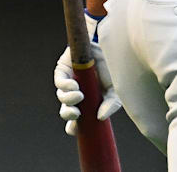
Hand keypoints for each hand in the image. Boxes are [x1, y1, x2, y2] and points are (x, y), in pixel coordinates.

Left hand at [52, 12, 121, 134]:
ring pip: (62, 97)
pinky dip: (66, 86)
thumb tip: (100, 118)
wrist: (111, 46)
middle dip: (68, 114)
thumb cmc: (115, 69)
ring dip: (68, 100)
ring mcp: (69, 82)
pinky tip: (74, 87)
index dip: (73, 127)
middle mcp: (77, 93)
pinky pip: (60, 82)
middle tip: (75, 114)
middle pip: (66, 110)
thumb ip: (110, 105)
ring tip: (78, 96)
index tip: (76, 130)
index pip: (76, 119)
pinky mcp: (63, 70)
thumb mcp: (116, 90)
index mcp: (88, 102)